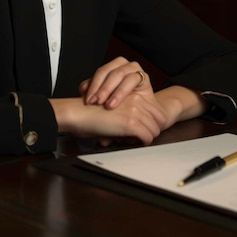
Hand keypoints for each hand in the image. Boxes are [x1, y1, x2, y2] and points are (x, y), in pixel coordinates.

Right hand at [50, 92, 166, 145]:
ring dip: (145, 137)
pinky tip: (131, 142)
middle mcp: (136, 100)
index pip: (156, 110)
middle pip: (159, 119)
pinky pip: (147, 138)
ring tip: (132, 139)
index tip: (145, 128)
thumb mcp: (114, 106)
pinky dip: (141, 143)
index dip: (152, 122)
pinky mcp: (130, 123)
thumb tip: (139, 126)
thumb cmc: (90, 111)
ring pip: (154, 129)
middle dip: (152, 129)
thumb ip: (128, 111)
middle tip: (141, 136)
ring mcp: (135, 111)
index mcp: (133, 94)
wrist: (78, 113)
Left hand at [79, 56, 152, 109]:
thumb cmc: (123, 103)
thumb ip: (94, 91)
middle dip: (101, 88)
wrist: (144, 110)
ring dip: (112, 90)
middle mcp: (123, 64)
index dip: (93, 85)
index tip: (87, 101)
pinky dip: (122, 91)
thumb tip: (82, 90)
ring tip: (107, 105)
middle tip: (95, 102)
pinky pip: (132, 80)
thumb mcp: (106, 97)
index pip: (100, 72)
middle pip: (109, 72)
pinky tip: (116, 102)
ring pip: (120, 74)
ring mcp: (134, 68)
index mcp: (112, 66)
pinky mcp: (144, 76)